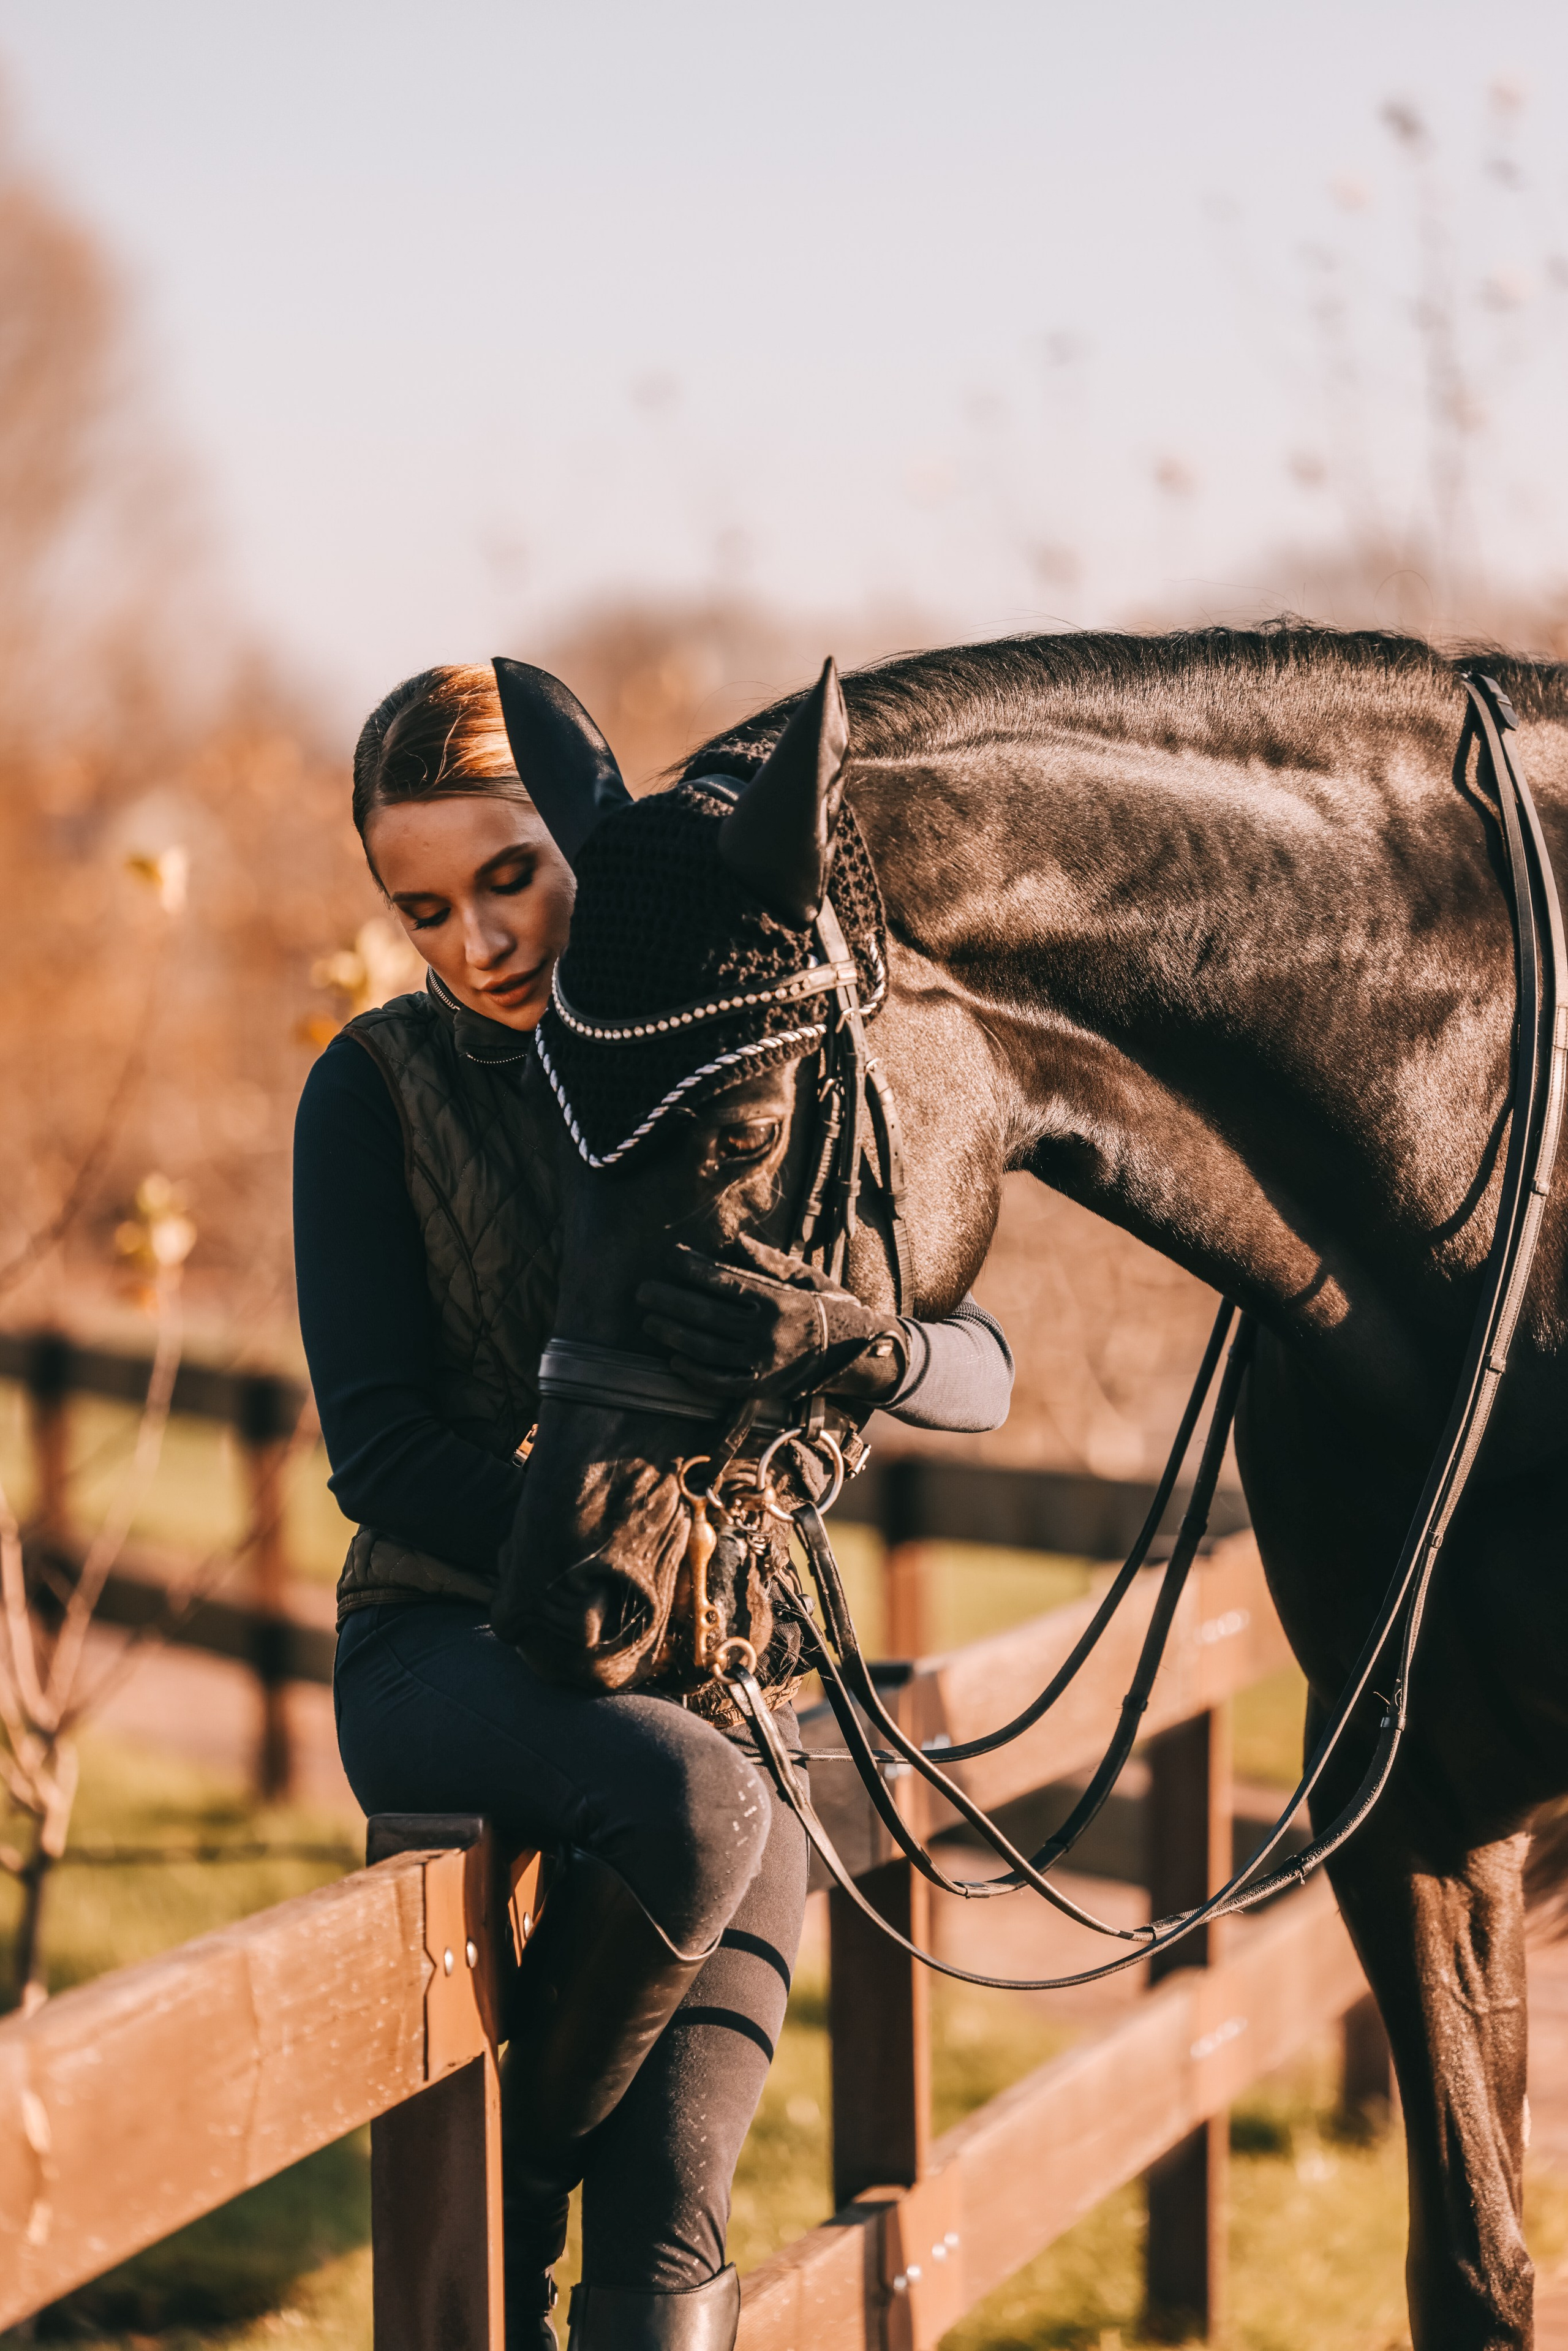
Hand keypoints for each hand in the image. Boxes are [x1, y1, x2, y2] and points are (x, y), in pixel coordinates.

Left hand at [636, 1236, 908, 1401]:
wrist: (859, 1353)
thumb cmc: (828, 1307)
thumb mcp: (805, 1277)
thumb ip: (767, 1261)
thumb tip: (731, 1240)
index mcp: (779, 1301)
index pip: (724, 1282)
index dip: (693, 1269)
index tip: (670, 1257)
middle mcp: (769, 1334)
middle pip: (706, 1315)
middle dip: (669, 1301)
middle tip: (642, 1290)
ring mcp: (764, 1364)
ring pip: (707, 1349)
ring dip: (673, 1334)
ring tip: (650, 1321)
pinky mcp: (762, 1387)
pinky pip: (720, 1383)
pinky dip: (694, 1373)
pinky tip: (675, 1360)